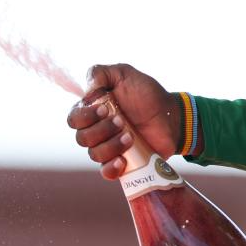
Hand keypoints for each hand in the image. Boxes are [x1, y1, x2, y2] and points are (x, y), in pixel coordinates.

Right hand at [67, 63, 182, 179]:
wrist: (172, 115)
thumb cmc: (147, 94)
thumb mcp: (124, 73)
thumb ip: (100, 73)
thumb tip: (86, 91)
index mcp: (93, 111)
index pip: (73, 119)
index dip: (85, 116)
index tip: (105, 109)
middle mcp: (97, 130)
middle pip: (81, 138)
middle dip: (101, 130)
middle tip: (122, 121)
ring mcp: (108, 148)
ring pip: (94, 154)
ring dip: (111, 145)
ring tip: (130, 136)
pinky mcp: (121, 163)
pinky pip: (106, 172)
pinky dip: (111, 168)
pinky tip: (122, 160)